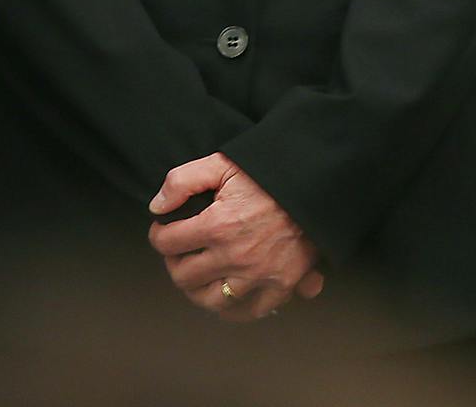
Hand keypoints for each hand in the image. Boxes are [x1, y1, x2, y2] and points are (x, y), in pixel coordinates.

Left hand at [147, 153, 323, 322]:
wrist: (318, 180)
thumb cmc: (271, 170)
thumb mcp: (225, 163)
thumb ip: (183, 180)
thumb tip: (157, 208)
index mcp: (218, 225)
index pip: (168, 242)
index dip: (160, 234)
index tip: (164, 230)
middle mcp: (234, 255)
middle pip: (184, 276)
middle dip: (175, 262)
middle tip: (181, 251)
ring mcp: (258, 274)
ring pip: (210, 300)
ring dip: (198, 290)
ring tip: (200, 275)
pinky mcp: (281, 284)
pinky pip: (248, 311)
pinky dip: (234, 308)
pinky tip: (228, 296)